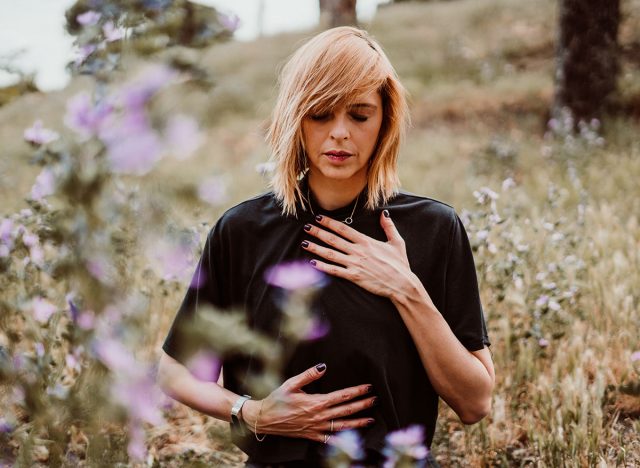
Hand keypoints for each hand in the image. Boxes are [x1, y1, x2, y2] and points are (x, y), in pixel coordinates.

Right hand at [241, 363, 375, 443]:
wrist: (263, 419)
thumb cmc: (276, 399)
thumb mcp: (291, 383)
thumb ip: (308, 375)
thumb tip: (323, 366)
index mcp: (315, 402)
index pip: (342, 396)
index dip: (356, 391)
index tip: (368, 387)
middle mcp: (318, 416)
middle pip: (345, 410)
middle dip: (362, 405)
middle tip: (375, 400)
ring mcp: (316, 428)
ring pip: (341, 426)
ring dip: (357, 422)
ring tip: (370, 419)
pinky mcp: (311, 436)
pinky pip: (329, 440)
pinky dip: (342, 441)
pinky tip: (352, 441)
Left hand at [302, 211, 412, 299]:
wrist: (401, 283)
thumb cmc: (400, 264)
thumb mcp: (397, 242)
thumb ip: (389, 227)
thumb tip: (384, 214)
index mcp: (366, 241)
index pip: (343, 229)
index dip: (330, 222)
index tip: (319, 218)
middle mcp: (358, 251)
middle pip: (333, 239)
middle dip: (318, 232)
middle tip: (306, 227)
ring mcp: (355, 264)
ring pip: (331, 254)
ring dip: (316, 247)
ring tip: (304, 242)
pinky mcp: (354, 276)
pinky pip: (335, 270)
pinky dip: (322, 266)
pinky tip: (312, 262)